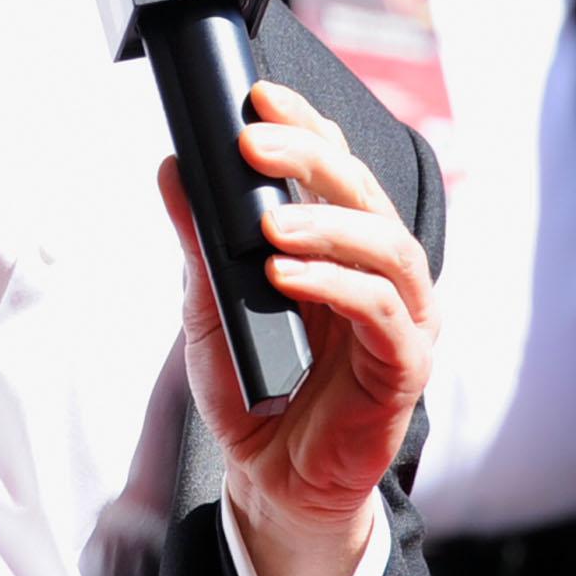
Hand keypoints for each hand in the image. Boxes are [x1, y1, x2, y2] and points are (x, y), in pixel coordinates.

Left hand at [165, 80, 434, 575]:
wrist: (269, 479)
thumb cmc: (251, 384)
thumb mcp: (208, 303)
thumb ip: (199, 240)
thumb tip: (171, 170)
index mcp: (344, 247)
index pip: (339, 168)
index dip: (307, 127)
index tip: (259, 96)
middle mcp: (383, 274)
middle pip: (366, 194)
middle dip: (311, 159)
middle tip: (252, 142)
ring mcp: (402, 321)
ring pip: (390, 248)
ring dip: (329, 224)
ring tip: (270, 223)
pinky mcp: (403, 370)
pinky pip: (382, 315)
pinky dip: (336, 286)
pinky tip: (285, 277)